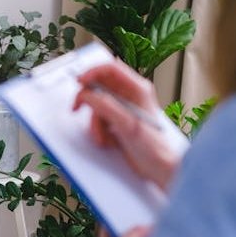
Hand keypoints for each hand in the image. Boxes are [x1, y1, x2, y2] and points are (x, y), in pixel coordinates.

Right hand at [73, 62, 179, 189]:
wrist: (157, 168)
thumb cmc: (153, 147)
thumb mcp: (127, 124)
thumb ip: (105, 106)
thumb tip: (87, 95)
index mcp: (137, 89)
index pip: (110, 68)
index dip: (92, 72)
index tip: (80, 82)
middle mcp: (130, 95)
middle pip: (99, 86)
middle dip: (88, 100)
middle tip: (77, 107)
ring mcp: (122, 108)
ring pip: (96, 105)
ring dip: (94, 122)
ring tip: (103, 137)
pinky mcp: (117, 121)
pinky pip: (98, 118)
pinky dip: (98, 130)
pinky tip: (108, 140)